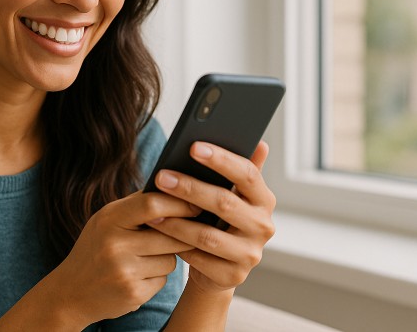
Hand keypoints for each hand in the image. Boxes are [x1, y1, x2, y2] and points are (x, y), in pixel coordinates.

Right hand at [47, 190, 198, 324]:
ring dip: (165, 258)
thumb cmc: (95, 248)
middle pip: (170, 234)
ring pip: (170, 259)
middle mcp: (115, 244)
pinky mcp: (133, 294)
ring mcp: (124, 271)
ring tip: (142, 258)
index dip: (179, 203)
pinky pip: (163, 279)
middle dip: (179, 234)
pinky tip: (137, 276)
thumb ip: (136, 205)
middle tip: (178, 233)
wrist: (71, 292)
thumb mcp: (106, 220)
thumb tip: (175, 189)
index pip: (152, 204)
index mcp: (109, 219)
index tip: (196, 203)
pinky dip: (156, 277)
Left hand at [147, 141, 275, 292]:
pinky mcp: (234, 276)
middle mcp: (264, 227)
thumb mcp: (232, 195)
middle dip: (189, 188)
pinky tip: (159, 233)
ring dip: (176, 221)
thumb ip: (241, 170)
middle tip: (161, 177)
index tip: (193, 146)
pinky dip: (176, 244)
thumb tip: (260, 141)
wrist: (218, 268)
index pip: (247, 174)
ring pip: (207, 234)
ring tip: (151, 210)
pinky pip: (199, 258)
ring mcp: (250, 254)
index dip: (221, 160)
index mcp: (264, 200)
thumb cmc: (220, 220)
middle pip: (224, 203)